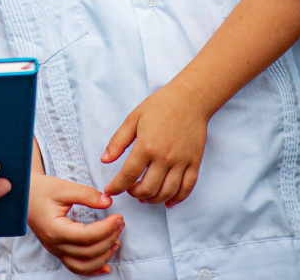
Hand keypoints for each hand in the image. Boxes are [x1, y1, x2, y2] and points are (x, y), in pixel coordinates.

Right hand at [27, 172, 121, 276]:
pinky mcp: (58, 251)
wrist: (24, 196)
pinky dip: (93, 269)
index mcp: (54, 229)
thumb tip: (107, 202)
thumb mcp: (63, 187)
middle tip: (120, 224)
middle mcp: (54, 244)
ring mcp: (56, 250)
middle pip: (88, 251)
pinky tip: (106, 266)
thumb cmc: (41, 190)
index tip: (118, 217)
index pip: (87, 235)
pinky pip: (77, 268)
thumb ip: (86, 194)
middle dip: (109, 239)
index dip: (106, 228)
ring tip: (116, 241)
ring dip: (104, 256)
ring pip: (84, 265)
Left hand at [102, 80, 208, 205]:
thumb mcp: (133, 119)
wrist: (189, 99)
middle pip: (148, 188)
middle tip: (128, 190)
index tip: (110, 190)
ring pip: (167, 192)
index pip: (128, 175)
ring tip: (144, 196)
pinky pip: (187, 188)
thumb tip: (104, 160)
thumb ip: (118, 141)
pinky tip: (167, 201)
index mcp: (146, 146)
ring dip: (153, 199)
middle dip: (134, 194)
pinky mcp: (195, 163)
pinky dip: (177, 199)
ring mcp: (182, 162)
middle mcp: (165, 157)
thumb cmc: (159, 106)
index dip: (117, 186)